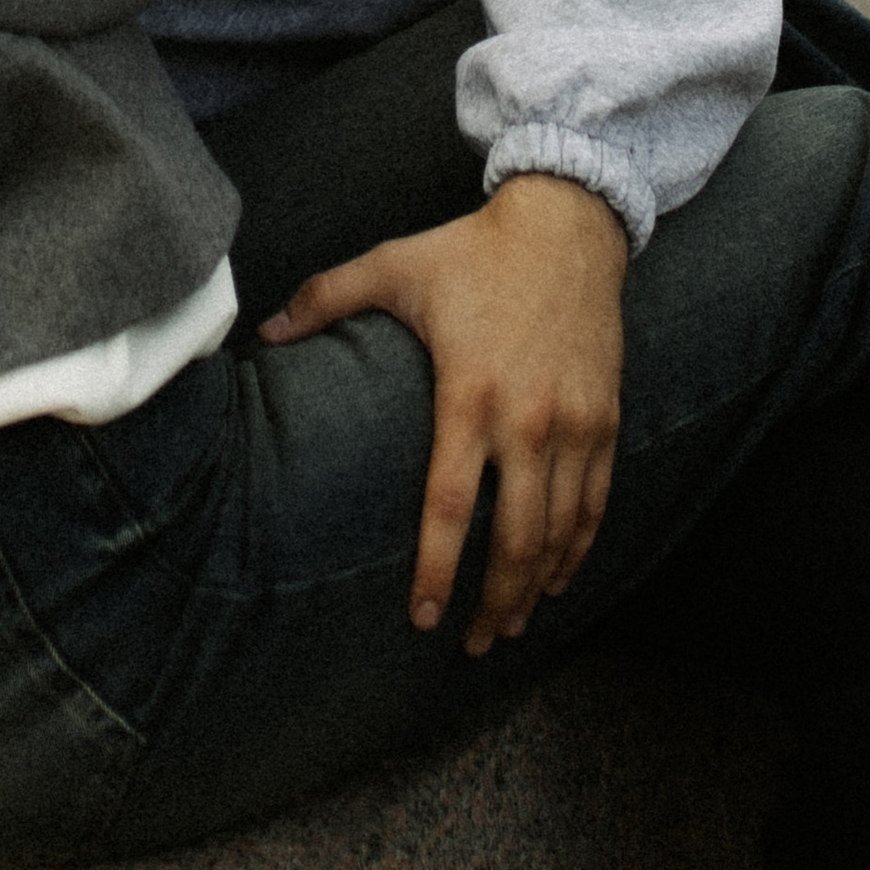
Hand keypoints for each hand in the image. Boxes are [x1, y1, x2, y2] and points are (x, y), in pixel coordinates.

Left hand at [260, 173, 626, 654]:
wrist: (567, 224)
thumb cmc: (473, 250)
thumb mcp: (393, 265)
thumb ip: (324, 298)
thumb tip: (265, 333)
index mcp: (469, 392)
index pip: (450, 504)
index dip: (437, 569)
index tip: (423, 617)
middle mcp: (527, 419)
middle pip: (515, 538)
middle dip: (494, 602)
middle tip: (472, 644)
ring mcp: (573, 423)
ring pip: (560, 531)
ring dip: (536, 588)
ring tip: (510, 625)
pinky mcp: (605, 418)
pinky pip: (596, 502)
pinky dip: (578, 549)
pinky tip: (558, 578)